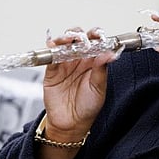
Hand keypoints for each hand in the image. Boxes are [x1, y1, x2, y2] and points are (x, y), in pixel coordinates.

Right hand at [42, 27, 116, 141]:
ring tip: (69, 39)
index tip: (99, 35)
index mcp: (93, 61)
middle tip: (82, 39)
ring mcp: (65, 63)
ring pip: (63, 44)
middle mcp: (79, 59)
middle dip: (79, 34)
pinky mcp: (51, 71)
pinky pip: (50, 57)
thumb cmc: (88, 106)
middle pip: (78, 39)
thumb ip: (101, 69)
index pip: (95, 42)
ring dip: (65, 38)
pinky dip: (51, 49)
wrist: (71, 124)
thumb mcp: (99, 88)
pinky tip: (53, 45)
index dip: (96, 35)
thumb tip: (109, 53)